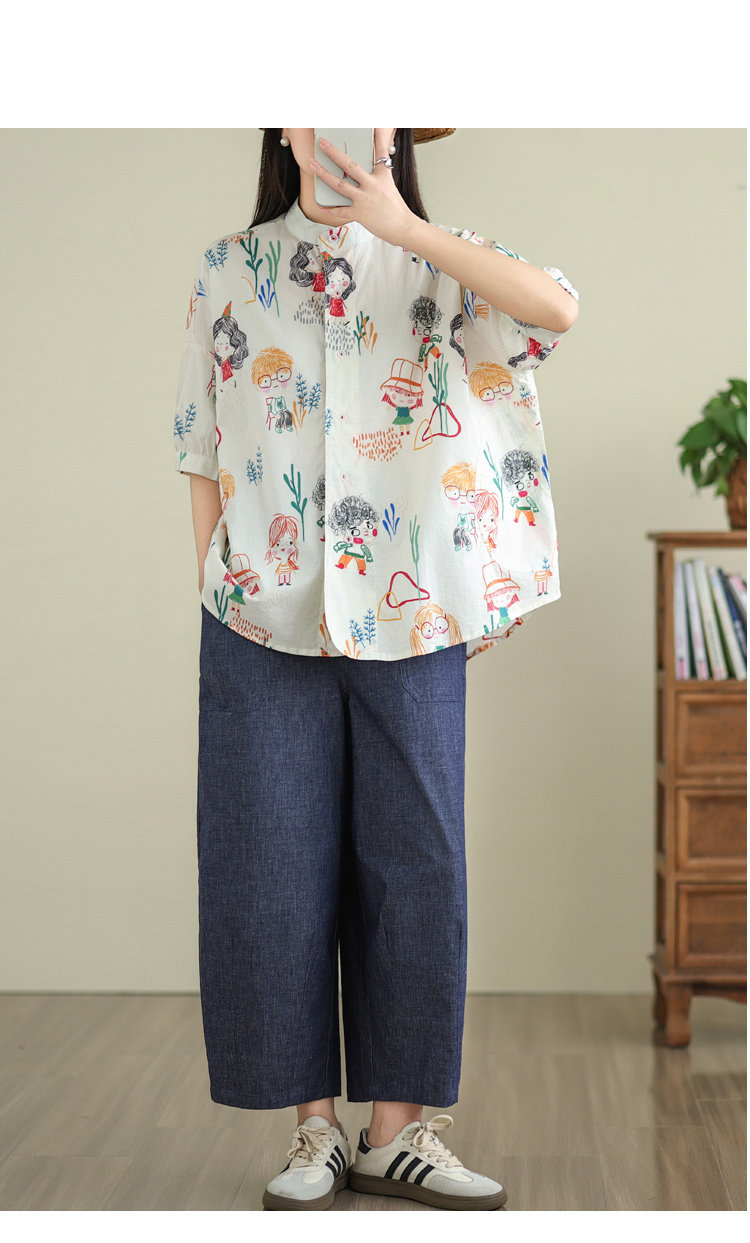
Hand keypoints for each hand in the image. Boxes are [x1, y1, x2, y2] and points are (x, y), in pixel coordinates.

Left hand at [310, 129, 417, 248]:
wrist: (403, 227)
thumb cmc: (396, 208)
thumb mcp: (390, 185)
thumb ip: (379, 173)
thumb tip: (370, 166)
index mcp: (382, 176)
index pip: (379, 152)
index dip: (377, 137)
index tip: (372, 125)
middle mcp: (372, 185)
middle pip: (350, 165)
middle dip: (334, 153)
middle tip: (322, 143)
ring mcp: (364, 199)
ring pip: (340, 184)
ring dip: (324, 174)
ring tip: (313, 165)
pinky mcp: (359, 214)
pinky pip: (340, 211)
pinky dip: (328, 209)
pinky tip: (318, 206)